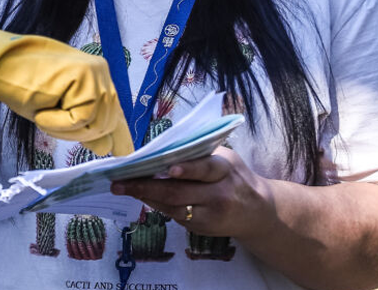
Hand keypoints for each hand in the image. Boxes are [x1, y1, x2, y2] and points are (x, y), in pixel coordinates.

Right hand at [0, 4, 132, 155]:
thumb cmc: (20, 85)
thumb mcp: (57, 110)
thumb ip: (84, 124)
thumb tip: (108, 148)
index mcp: (96, 76)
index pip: (115, 112)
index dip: (118, 136)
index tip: (123, 153)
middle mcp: (102, 71)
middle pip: (106, 123)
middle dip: (78, 134)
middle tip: (46, 118)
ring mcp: (96, 72)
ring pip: (95, 124)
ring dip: (65, 128)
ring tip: (43, 110)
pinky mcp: (86, 77)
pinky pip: (81, 119)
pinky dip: (58, 122)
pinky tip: (42, 108)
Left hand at [110, 146, 274, 237]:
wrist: (258, 211)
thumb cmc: (234, 176)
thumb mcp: (225, 158)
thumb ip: (199, 154)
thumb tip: (159, 149)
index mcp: (225, 170)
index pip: (205, 168)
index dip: (188, 169)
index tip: (168, 168)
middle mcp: (219, 195)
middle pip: (179, 193)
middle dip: (146, 187)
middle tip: (119, 182)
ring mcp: (210, 216)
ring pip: (173, 208)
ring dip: (145, 197)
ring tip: (122, 188)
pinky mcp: (203, 229)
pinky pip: (175, 217)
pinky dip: (157, 206)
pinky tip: (142, 196)